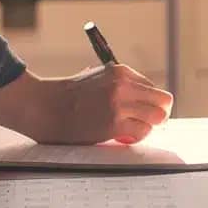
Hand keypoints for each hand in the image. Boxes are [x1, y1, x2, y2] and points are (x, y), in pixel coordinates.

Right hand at [0, 65, 173, 144]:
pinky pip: (142, 132)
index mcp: (120, 71)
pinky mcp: (114, 123)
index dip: (150, 103)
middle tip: (147, 123)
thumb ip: (120, 85)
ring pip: (157, 118)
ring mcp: (119, 104)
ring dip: (147, 126)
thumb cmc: (68, 95)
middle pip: (163, 101)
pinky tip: (121, 135)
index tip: (142, 112)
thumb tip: (143, 99)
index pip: (153, 88)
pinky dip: (135, 136)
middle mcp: (123, 84)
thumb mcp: (96, 78)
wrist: (44, 106)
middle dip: (158, 114)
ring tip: (131, 129)